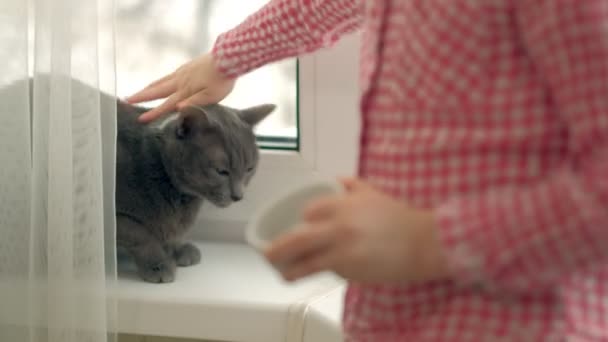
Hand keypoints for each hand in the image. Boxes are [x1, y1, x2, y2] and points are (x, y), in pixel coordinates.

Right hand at [126, 52, 235, 122]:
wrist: (227, 58)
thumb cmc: (222, 80)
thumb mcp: (212, 96)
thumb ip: (194, 103)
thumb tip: (177, 109)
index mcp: (186, 91)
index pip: (166, 105)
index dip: (153, 113)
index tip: (140, 120)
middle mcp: (180, 81)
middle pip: (156, 90)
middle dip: (141, 97)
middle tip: (126, 100)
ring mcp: (182, 72)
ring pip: (161, 82)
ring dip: (148, 88)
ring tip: (138, 93)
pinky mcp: (186, 67)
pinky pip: (168, 76)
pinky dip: (159, 81)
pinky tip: (160, 82)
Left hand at [264, 179, 449, 282]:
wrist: (425, 243)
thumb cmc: (400, 218)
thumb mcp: (374, 192)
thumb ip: (350, 185)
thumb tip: (334, 182)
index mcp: (343, 203)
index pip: (308, 211)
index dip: (302, 220)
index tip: (301, 226)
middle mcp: (338, 225)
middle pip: (296, 239)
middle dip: (276, 249)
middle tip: (267, 255)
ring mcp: (342, 249)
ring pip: (305, 262)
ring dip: (289, 270)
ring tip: (282, 273)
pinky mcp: (350, 269)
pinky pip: (326, 271)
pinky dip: (319, 273)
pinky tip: (316, 274)